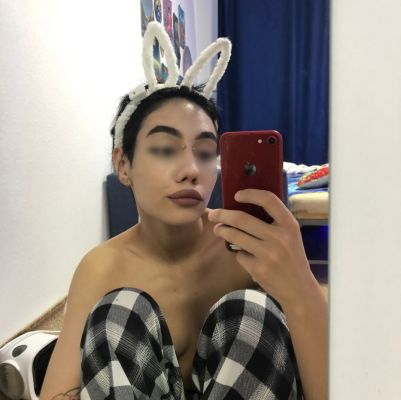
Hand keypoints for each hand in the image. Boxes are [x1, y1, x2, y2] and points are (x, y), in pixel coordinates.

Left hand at [208, 189, 315, 304]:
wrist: (299, 289)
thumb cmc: (292, 259)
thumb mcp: (290, 237)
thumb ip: (274, 223)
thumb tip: (242, 208)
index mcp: (290, 225)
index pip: (269, 200)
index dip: (250, 194)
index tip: (236, 195)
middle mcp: (280, 237)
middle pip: (241, 218)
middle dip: (222, 214)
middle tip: (214, 214)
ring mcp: (268, 254)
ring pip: (234, 235)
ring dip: (222, 230)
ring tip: (218, 230)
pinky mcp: (258, 269)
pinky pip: (239, 255)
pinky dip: (238, 254)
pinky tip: (244, 256)